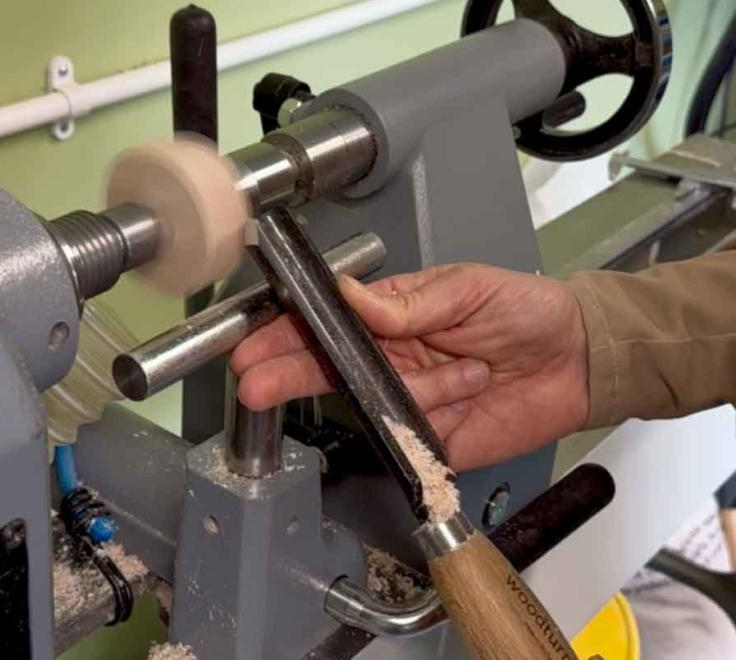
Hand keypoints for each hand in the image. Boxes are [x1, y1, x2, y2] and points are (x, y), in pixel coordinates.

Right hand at [230, 264, 588, 469]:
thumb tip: (349, 295)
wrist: (577, 361)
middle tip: (253, 382)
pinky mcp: (432, 441)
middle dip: (288, 374)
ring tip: (476, 370)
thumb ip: (408, 302)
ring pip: (378, 403)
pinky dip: (440, 415)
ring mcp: (409, 403)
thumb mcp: (468, 288)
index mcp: (392, 318)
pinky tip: (470, 394)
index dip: (289, 334)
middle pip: (327, 371)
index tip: (254, 344)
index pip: (328, 325)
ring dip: (426, 386)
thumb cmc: (524, 311)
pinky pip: (411, 438)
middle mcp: (392, 361)